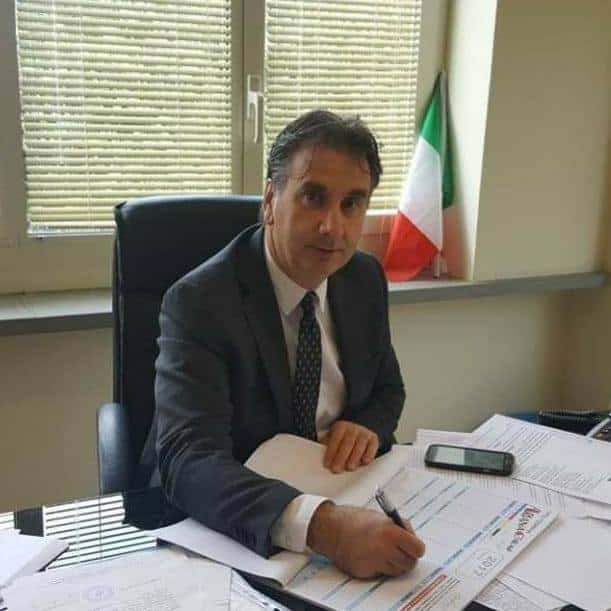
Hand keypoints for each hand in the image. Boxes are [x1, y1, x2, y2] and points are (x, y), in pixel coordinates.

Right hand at [307, 502, 425, 578]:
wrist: (333, 528)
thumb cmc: (357, 520)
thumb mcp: (382, 517)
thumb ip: (400, 527)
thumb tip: (413, 538)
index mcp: (391, 532)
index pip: (418, 549)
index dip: (415, 547)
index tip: (411, 545)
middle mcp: (385, 548)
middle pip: (410, 563)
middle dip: (405, 557)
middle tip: (397, 549)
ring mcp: (375, 562)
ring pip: (397, 570)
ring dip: (393, 563)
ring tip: (382, 551)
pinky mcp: (366, 572)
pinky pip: (382, 573)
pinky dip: (380, 567)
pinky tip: (371, 555)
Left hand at [321, 421, 378, 472]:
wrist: (362, 424)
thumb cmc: (345, 434)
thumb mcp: (334, 435)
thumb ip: (328, 445)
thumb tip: (321, 458)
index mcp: (341, 427)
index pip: (335, 439)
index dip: (331, 452)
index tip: (327, 464)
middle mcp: (353, 429)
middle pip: (347, 443)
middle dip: (341, 457)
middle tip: (337, 469)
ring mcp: (364, 433)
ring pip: (360, 445)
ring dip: (354, 457)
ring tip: (350, 468)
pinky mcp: (373, 439)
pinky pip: (372, 447)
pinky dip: (369, 454)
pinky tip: (364, 462)